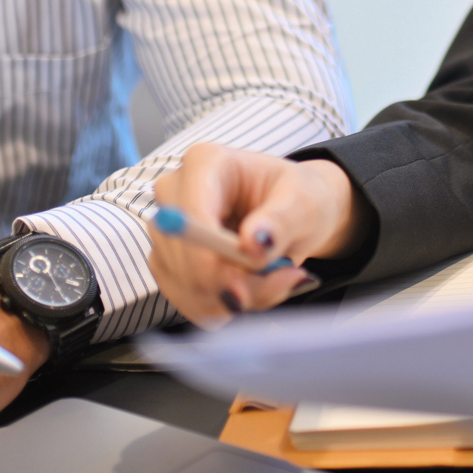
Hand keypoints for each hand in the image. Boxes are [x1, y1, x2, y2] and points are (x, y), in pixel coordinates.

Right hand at [147, 143, 357, 326]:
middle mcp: (176, 193)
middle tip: (281, 282)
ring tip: (274, 281)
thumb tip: (254, 243)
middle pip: (182, 254)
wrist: (295, 215)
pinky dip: (221, 308)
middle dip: (229, 284)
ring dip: (231, 299)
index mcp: (206, 163)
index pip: (190, 216)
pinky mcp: (170, 262)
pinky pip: (185, 299)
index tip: (242, 290)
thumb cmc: (298, 198)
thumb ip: (280, 222)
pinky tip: (251, 293)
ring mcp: (168, 229)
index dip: (209, 259)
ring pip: (184, 283)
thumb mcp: (303, 203)